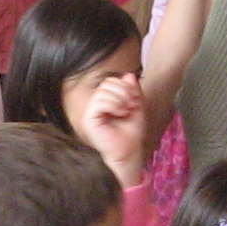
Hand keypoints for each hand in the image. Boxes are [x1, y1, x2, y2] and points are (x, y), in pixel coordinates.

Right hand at [80, 70, 148, 186]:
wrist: (129, 151)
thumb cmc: (131, 132)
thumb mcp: (137, 106)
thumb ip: (133, 90)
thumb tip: (129, 74)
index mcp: (104, 101)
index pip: (110, 81)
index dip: (125, 86)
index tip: (135, 100)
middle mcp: (95, 105)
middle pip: (106, 83)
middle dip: (123, 91)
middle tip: (132, 105)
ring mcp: (90, 112)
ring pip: (102, 92)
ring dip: (119, 99)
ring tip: (126, 110)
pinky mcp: (89, 120)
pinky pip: (98, 102)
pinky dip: (112, 105)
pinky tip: (120, 113)